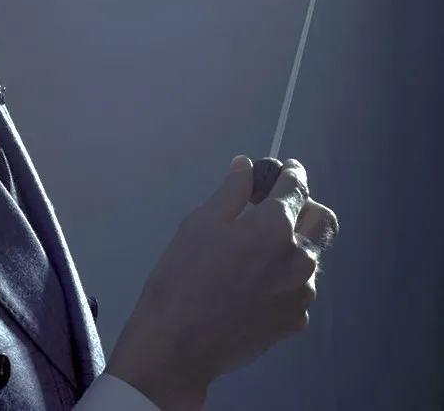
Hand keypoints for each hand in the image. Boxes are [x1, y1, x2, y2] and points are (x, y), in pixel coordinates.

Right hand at [105, 156, 338, 409]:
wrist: (182, 340)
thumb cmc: (184, 273)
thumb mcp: (201, 222)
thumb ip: (231, 191)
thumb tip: (246, 166)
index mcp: (275, 225)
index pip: (296, 187)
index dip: (291, 173)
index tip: (285, 170)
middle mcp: (299, 256)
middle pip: (323, 219)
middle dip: (305, 206)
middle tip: (275, 207)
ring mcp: (302, 292)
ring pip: (312, 255)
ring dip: (294, 243)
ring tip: (256, 251)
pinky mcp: (296, 320)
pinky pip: (299, 288)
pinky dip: (284, 277)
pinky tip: (253, 284)